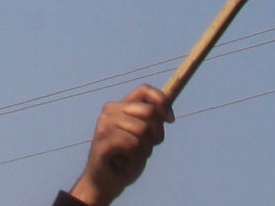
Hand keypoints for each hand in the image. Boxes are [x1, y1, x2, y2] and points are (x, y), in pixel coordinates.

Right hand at [66, 85, 171, 205]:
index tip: (170, 120)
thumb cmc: (126, 160)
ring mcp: (105, 124)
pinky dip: (136, 158)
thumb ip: (151, 123)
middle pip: (149, 112)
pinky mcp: (103, 140)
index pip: (145, 90)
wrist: (105, 184)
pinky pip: (133, 144)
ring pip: (143, 130)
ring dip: (145, 149)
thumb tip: (168, 114)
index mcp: (120, 107)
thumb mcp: (143, 138)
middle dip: (157, 134)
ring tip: (133, 157)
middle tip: (147, 148)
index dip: (162, 101)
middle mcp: (110, 111)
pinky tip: (126, 163)